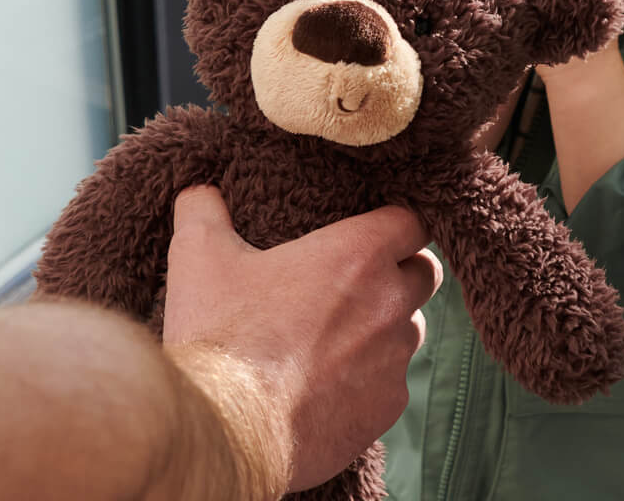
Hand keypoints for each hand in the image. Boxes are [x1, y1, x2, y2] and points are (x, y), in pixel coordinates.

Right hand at [163, 187, 442, 492]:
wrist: (223, 431)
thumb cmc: (218, 335)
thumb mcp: (200, 257)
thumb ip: (204, 212)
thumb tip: (199, 192)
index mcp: (359, 253)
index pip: (414, 223)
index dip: (399, 225)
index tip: (379, 231)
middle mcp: (390, 300)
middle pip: (424, 273)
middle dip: (401, 274)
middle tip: (359, 284)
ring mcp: (394, 356)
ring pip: (410, 330)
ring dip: (386, 328)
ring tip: (340, 337)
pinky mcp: (387, 406)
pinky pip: (393, 383)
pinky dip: (372, 381)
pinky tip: (332, 385)